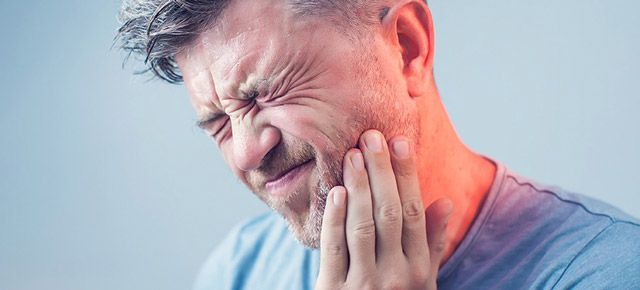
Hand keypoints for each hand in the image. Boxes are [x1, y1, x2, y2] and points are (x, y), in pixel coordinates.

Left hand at [315, 130, 452, 289]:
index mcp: (420, 270)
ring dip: (358, 188)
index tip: (401, 142)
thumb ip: (433, 243)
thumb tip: (446, 202)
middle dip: (382, 173)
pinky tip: (336, 192)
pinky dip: (334, 219)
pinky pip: (334, 249)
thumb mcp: (423, 281)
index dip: (407, 176)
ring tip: (353, 155)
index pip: (415, 214)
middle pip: (390, 214)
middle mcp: (397, 276)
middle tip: (371, 136)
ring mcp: (365, 285)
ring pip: (363, 227)